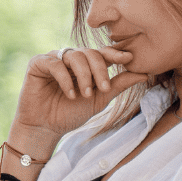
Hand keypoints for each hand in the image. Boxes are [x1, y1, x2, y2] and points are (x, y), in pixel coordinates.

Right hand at [13, 46, 146, 146]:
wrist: (45, 128)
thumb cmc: (71, 114)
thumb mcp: (100, 99)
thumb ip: (118, 84)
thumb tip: (144, 73)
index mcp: (85, 65)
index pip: (101, 53)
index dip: (115, 53)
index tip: (128, 58)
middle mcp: (69, 59)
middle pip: (90, 52)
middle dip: (99, 70)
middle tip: (103, 89)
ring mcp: (53, 59)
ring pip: (75, 55)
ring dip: (84, 75)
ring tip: (86, 95)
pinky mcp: (37, 64)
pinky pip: (55, 63)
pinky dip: (65, 78)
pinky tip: (70, 94)